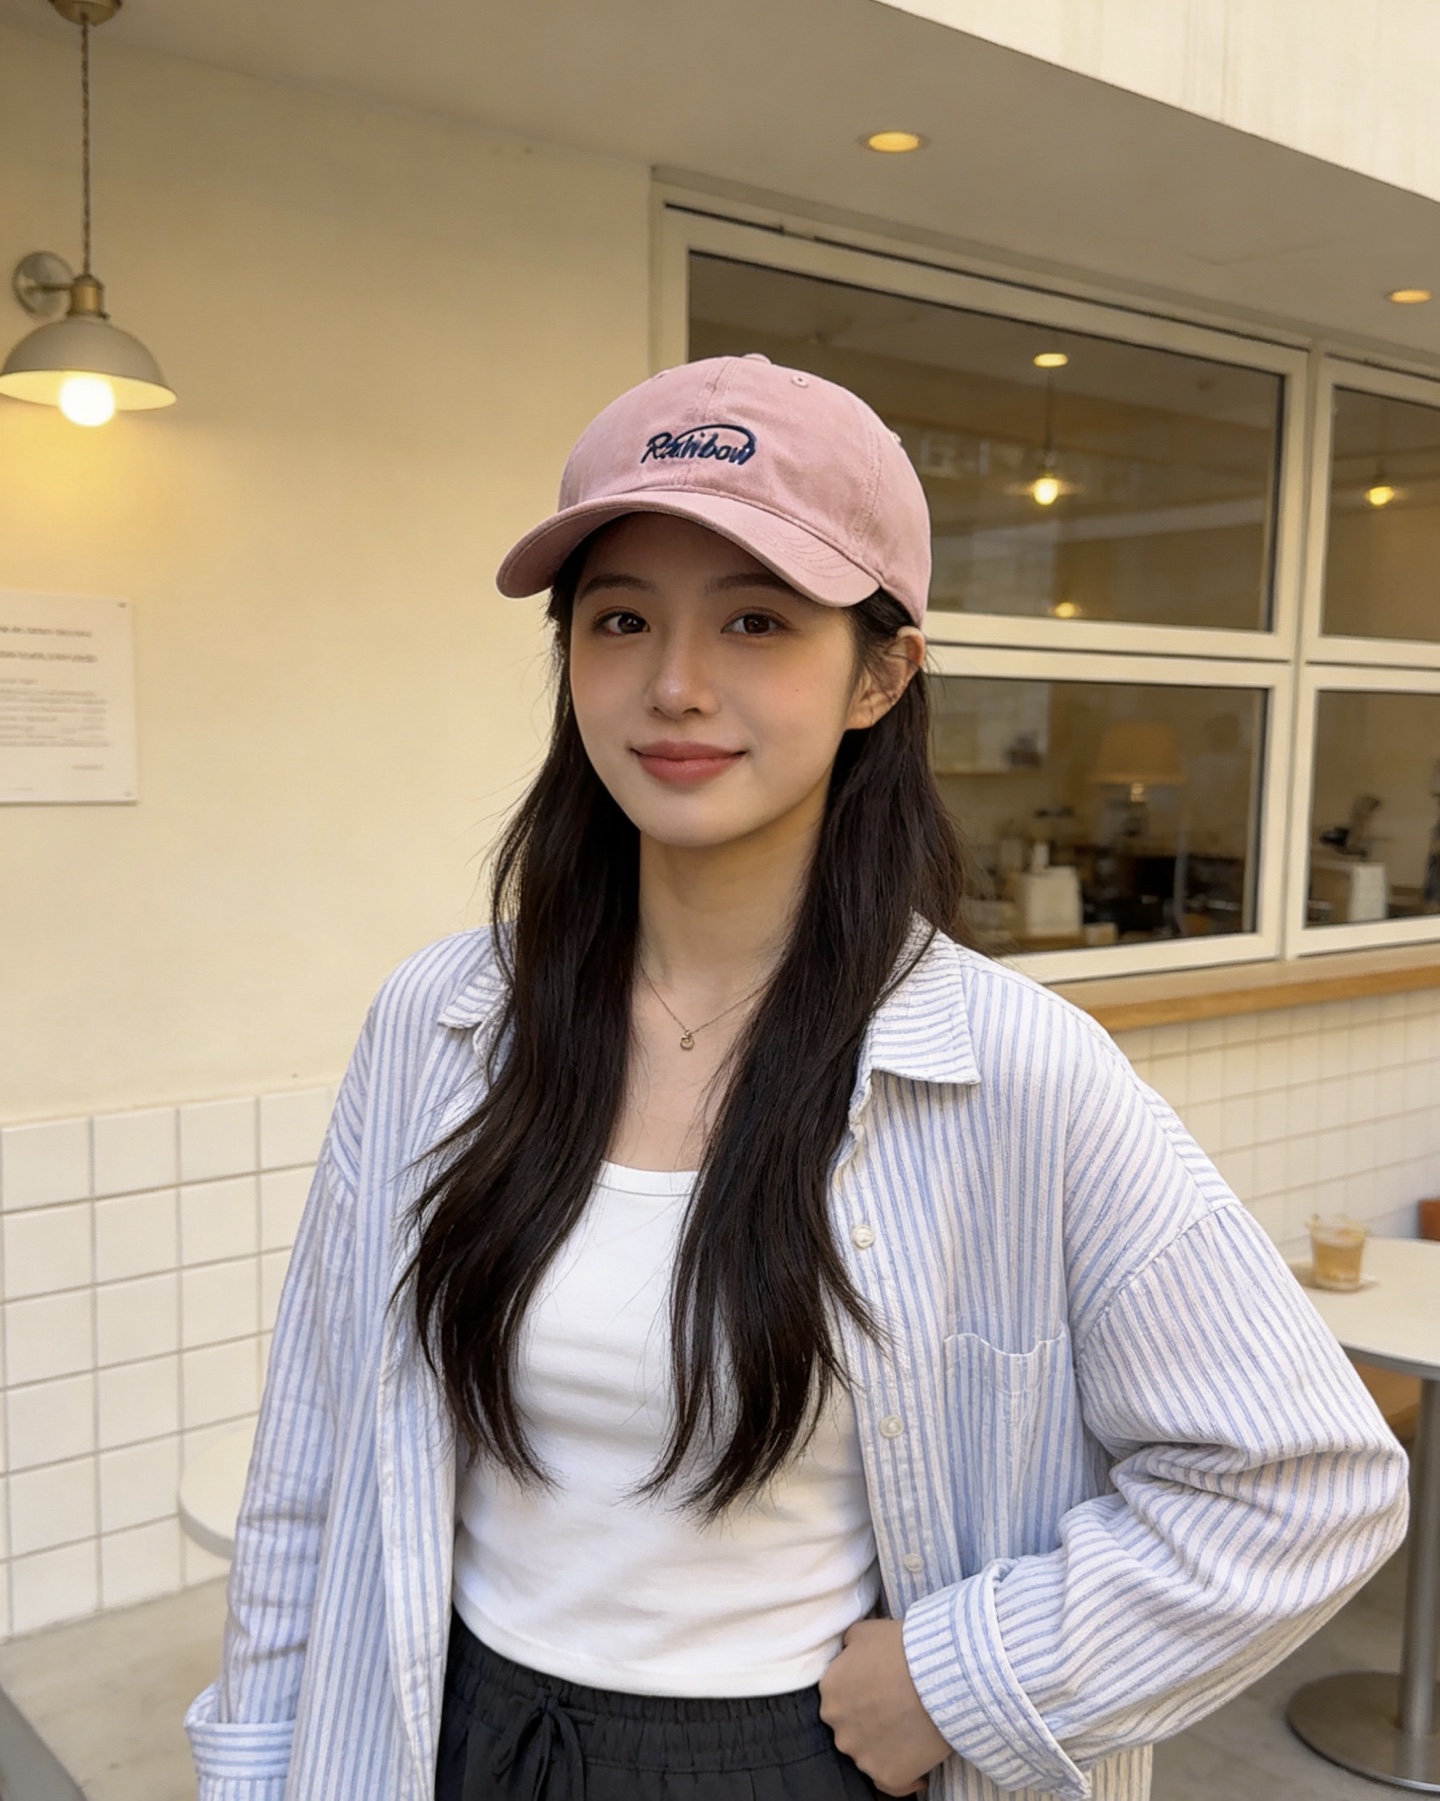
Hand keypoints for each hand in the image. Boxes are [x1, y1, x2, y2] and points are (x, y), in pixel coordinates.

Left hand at [817, 1617, 951, 1797]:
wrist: (939, 1676)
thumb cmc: (902, 1648)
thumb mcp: (864, 1631)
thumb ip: (848, 1647)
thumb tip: (848, 1653)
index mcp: (830, 1692)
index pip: (840, 1697)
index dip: (861, 1694)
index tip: (881, 1690)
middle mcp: (838, 1728)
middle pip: (851, 1728)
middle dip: (870, 1721)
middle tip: (897, 1710)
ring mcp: (861, 1755)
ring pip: (869, 1755)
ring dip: (886, 1747)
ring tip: (912, 1734)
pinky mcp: (886, 1775)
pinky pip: (892, 1783)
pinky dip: (905, 1778)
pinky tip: (918, 1771)